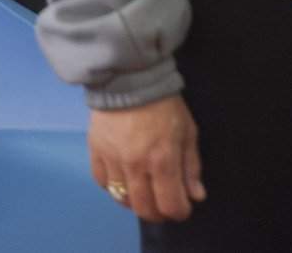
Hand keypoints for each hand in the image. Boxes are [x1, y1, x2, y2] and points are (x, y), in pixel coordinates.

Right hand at [89, 97, 204, 223]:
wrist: (129, 78)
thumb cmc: (164, 105)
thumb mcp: (188, 132)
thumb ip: (191, 167)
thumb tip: (196, 196)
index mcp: (163, 160)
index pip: (170, 205)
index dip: (180, 212)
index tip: (183, 206)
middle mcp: (136, 165)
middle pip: (144, 209)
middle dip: (158, 213)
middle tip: (163, 204)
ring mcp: (113, 159)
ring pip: (122, 198)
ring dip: (136, 202)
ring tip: (143, 193)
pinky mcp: (95, 150)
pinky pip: (102, 182)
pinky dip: (113, 187)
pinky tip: (123, 179)